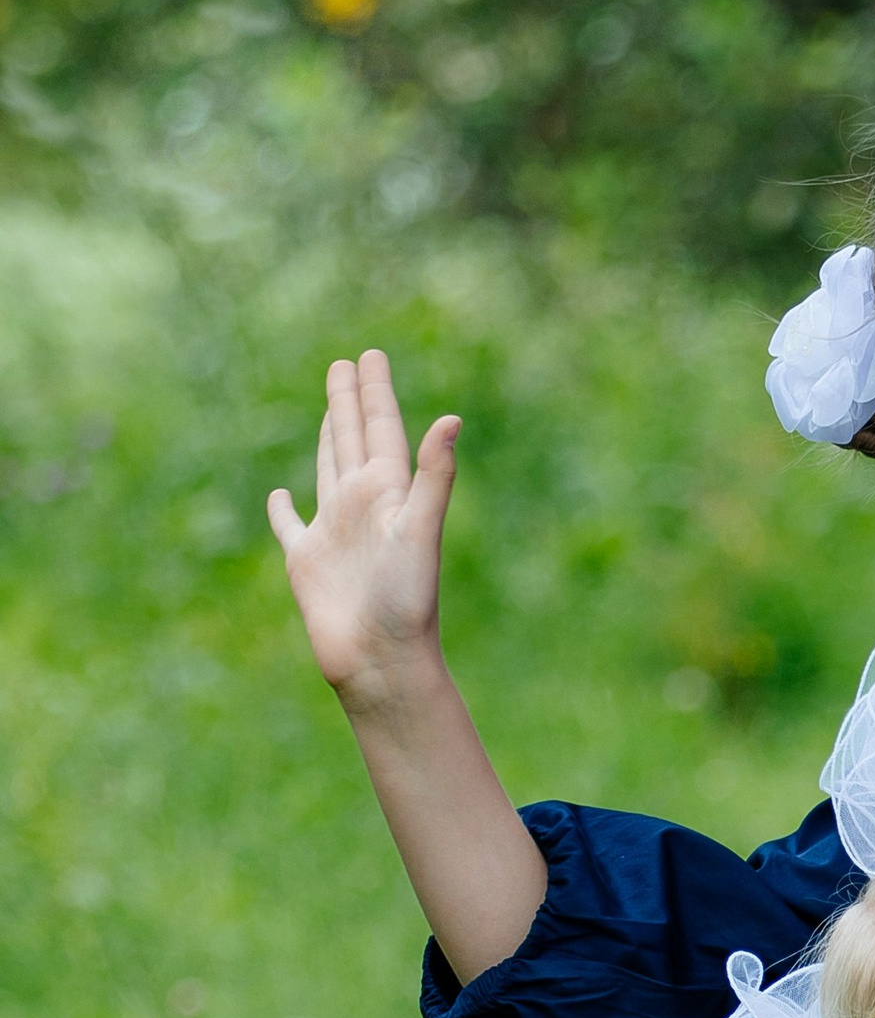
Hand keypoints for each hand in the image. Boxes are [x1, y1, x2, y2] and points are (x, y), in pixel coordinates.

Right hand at [266, 349, 460, 708]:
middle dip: (350, 400)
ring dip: (328, 436)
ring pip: (328, 469)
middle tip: (347, 362)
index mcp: (388, 492)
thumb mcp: (421, 530)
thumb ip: (434, 476)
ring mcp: (333, 532)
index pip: (382, 428)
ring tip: (331, 408)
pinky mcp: (306, 562)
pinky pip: (289, 526)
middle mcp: (361, 506)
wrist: (382, 662)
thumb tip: (453, 418)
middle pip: (353, 438)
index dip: (375, 391)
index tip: (370, 355)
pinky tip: (279, 494)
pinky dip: (281, 509)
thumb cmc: (406, 602)